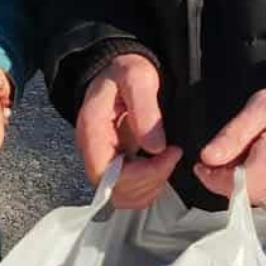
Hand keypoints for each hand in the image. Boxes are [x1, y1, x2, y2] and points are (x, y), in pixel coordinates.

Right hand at [77, 52, 181, 208]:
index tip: (169, 153)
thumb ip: (145, 110)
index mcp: (92, 130)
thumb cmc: (125, 70)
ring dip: (150, 186)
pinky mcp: (114, 165)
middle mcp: (92, 151)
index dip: (140, 174)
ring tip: (168, 159)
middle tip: (172, 154)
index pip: (106, 173)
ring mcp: (102, 160)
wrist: (117, 68)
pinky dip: (148, 186)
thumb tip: (155, 148)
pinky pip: (128, 191)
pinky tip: (161, 165)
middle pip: (115, 190)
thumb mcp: (137, 78)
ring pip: (122, 196)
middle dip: (150, 179)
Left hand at [194, 85, 265, 209]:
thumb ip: (233, 135)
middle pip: (245, 195)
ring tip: (259, 159)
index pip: (232, 184)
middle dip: (231, 179)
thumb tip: (207, 158)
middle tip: (234, 157)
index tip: (203, 166)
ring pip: (260, 202)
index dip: (212, 177)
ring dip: (251, 185)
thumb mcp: (260, 107)